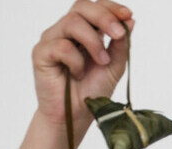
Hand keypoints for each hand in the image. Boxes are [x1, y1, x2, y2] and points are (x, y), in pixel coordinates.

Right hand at [32, 0, 133, 130]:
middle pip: (81, 7)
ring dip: (93, 42)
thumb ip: (120, 45)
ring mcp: (52, 40)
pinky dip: (75, 61)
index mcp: (84, 31)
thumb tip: (130, 20)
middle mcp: (66, 31)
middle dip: (104, 17)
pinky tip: (78, 74)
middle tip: (118, 34)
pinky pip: (61, 46)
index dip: (110, 8)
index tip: (127, 15)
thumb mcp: (113, 67)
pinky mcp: (41, 53)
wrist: (75, 116)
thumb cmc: (92, 92)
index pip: (94, 7)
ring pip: (72, 23)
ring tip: (102, 62)